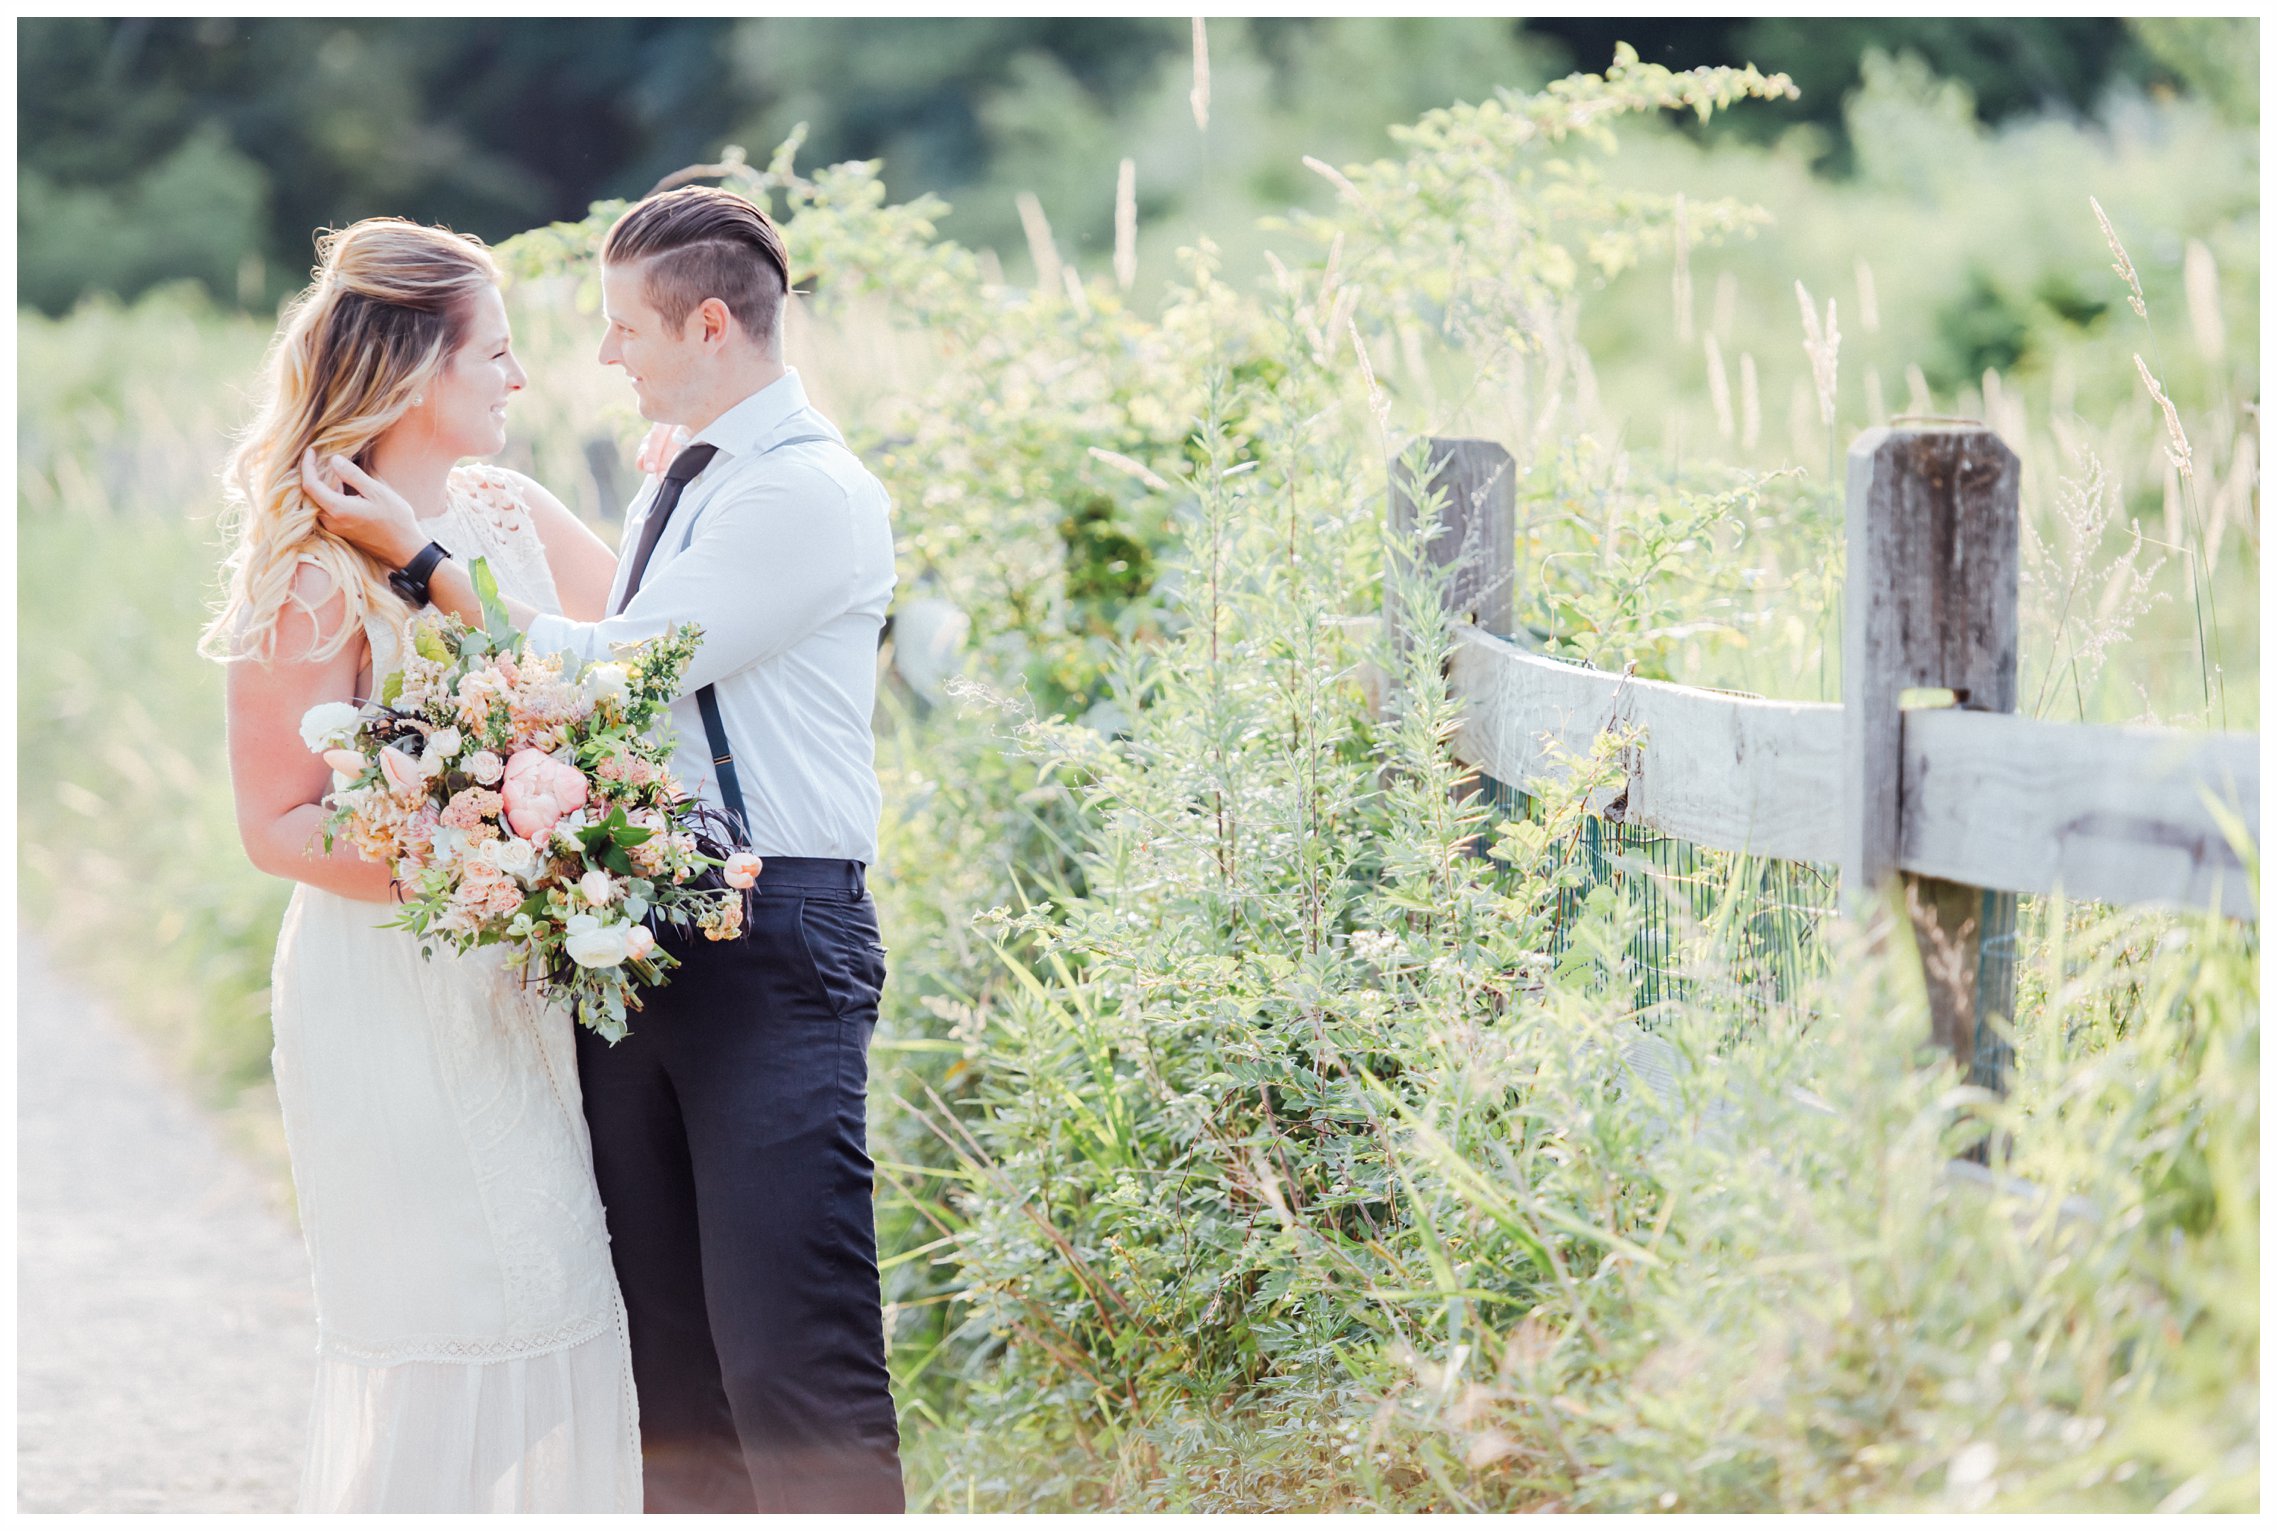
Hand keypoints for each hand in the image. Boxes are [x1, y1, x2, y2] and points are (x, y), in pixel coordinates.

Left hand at [301, 448, 425, 568]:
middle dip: (312, 475)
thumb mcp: (377, 492)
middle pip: (310, 494)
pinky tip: (341, 488)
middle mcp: (330, 521)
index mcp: (337, 509)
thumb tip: (334, 459)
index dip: (307, 466)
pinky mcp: (341, 532)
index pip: (310, 484)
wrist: (405, 549)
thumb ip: (353, 475)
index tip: (311, 451)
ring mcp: (335, 529)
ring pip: (318, 503)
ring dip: (321, 486)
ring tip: (331, 471)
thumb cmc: (395, 520)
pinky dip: (328, 496)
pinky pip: (326, 511)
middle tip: (319, 458)